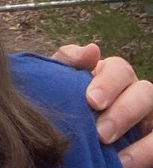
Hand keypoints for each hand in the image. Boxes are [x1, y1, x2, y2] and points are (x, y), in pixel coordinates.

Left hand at [53, 43, 152, 166]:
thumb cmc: (66, 104)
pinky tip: (124, 163)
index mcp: (112, 76)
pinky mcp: (151, 139)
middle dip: (123, 111)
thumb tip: (92, 50)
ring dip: (138, 134)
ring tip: (114, 153)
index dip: (108, 82)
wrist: (68, 139)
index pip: (119, 68)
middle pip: (144, 90)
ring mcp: (147, 116)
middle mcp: (134, 93)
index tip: (91, 101)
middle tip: (101, 133)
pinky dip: (145, 152)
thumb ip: (69, 62)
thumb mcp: (61, 81)